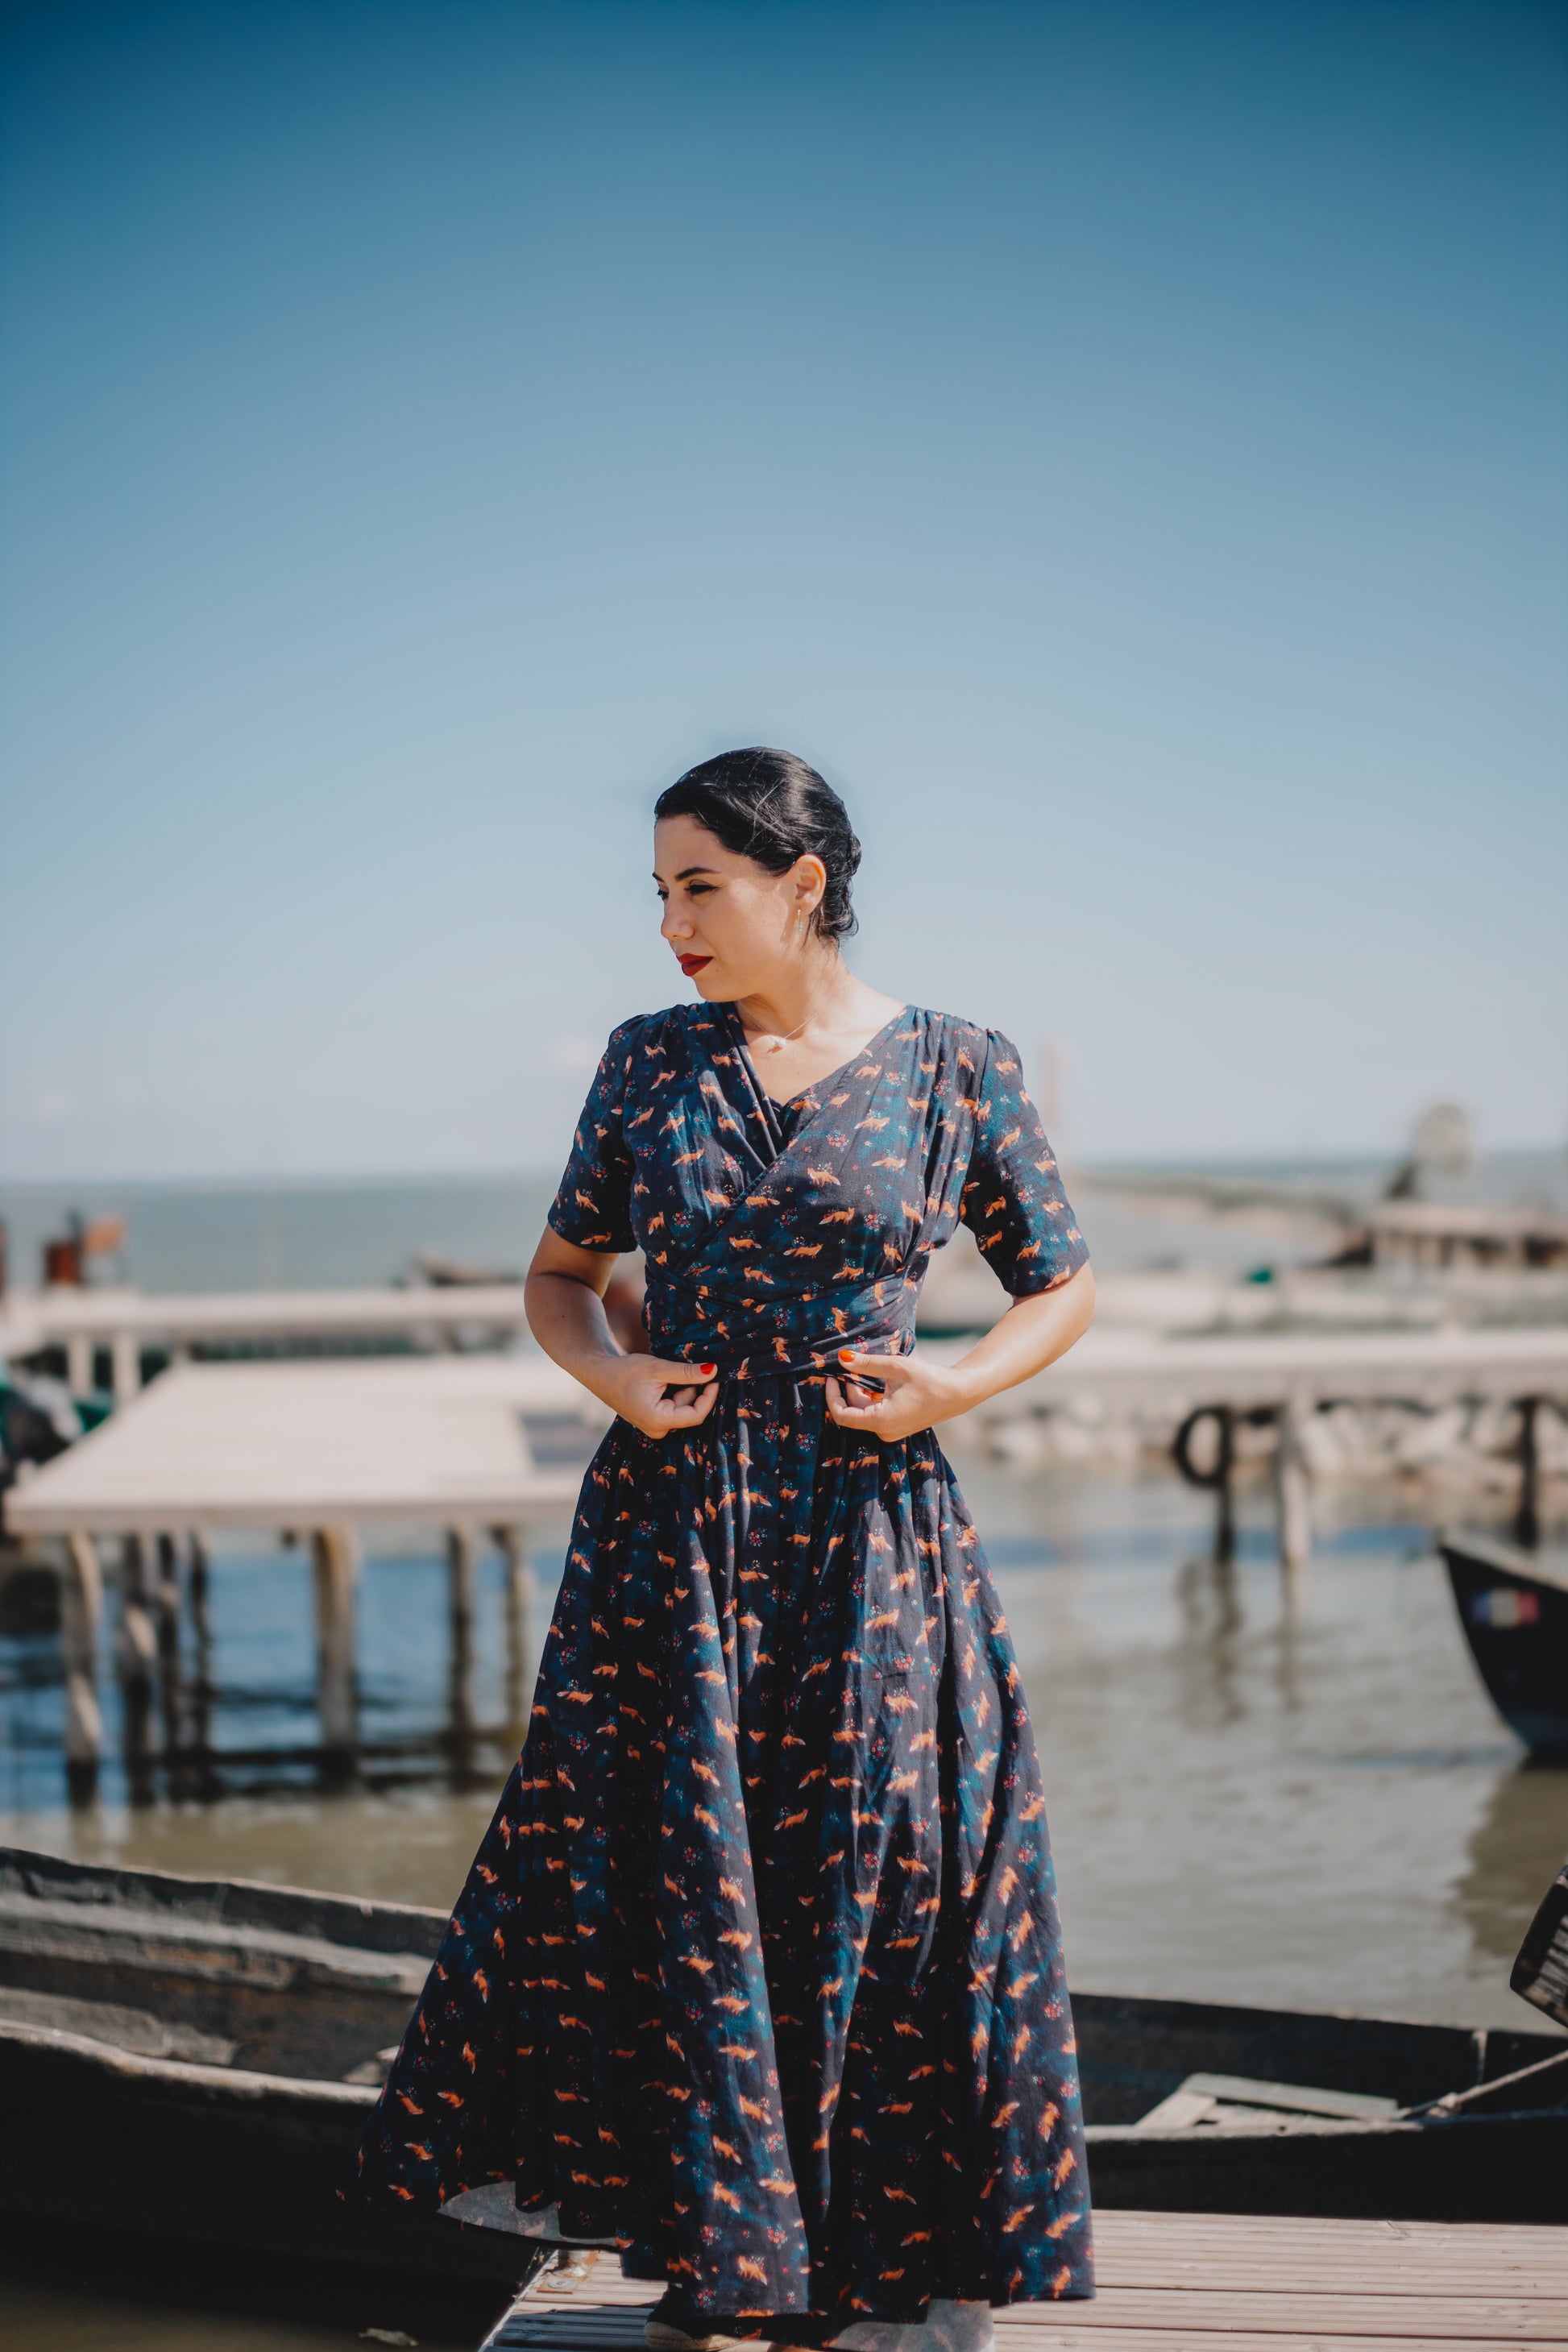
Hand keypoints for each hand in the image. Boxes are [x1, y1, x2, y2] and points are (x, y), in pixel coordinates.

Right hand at [588, 1352, 719, 1441]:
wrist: (600, 1374)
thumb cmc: (625, 1371)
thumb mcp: (659, 1369)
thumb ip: (687, 1373)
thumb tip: (713, 1371)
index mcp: (658, 1421)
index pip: (696, 1415)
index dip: (709, 1396)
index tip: (715, 1376)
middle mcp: (657, 1430)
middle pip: (689, 1411)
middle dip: (692, 1390)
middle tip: (684, 1368)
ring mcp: (655, 1427)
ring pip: (682, 1408)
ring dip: (682, 1389)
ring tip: (666, 1374)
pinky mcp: (653, 1420)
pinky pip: (673, 1407)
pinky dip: (674, 1393)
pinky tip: (662, 1382)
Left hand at [824, 1348, 967, 1443]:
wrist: (959, 1393)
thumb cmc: (930, 1380)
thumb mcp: (896, 1367)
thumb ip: (866, 1364)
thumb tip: (842, 1358)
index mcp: (881, 1421)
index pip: (842, 1416)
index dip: (832, 1397)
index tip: (831, 1378)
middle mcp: (885, 1432)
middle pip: (854, 1412)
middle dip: (849, 1390)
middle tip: (853, 1366)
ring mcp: (892, 1431)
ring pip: (865, 1412)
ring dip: (862, 1392)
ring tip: (869, 1371)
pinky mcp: (899, 1426)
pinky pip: (877, 1413)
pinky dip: (873, 1398)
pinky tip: (881, 1381)